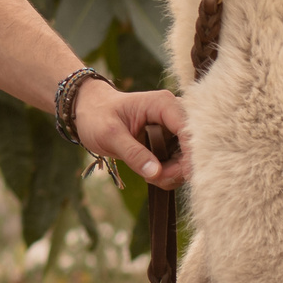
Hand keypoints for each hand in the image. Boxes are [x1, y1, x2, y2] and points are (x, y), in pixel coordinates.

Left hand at [75, 80, 191, 189]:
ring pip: (188, 159)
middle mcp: (175, 114)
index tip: (171, 175)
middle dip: (177, 169)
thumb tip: (156, 173)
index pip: (190, 132)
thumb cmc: (97, 116)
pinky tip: (150, 173)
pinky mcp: (171, 142)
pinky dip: (168, 174)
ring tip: (147, 175)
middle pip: (193, 148)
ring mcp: (175, 129)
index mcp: (164, 104)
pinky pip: (180, 164)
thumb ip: (132, 153)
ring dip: (172, 174)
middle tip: (153, 178)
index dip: (188, 157)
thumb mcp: (109, 134)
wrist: (89, 113)